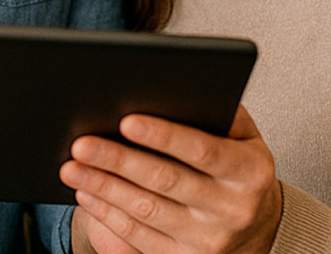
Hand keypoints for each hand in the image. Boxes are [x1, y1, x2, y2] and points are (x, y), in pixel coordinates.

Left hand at [61, 106, 281, 253]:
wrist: (257, 227)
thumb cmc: (240, 167)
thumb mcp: (246, 137)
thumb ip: (221, 113)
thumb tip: (175, 92)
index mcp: (250, 172)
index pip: (203, 151)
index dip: (164, 136)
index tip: (127, 121)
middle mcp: (232, 209)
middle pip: (166, 181)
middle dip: (119, 160)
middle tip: (82, 144)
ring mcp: (208, 240)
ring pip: (146, 210)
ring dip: (104, 187)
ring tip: (72, 167)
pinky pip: (139, 235)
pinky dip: (108, 213)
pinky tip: (87, 192)